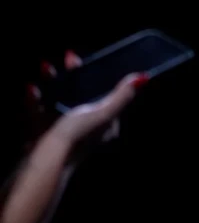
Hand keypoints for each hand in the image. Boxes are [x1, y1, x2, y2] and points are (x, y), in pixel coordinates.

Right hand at [25, 50, 148, 152]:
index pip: (102, 93)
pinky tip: (31, 90)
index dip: (93, 74)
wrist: (44, 163)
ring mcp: (64, 131)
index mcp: (104, 122)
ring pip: (58, 101)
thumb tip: (142, 78)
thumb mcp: (102, 113)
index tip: (79, 60)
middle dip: (70, 76)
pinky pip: (39, 112)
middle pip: (79, 94)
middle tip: (61, 62)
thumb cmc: (77, 136)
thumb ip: (120, 96)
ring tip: (46, 68)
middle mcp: (87, 127)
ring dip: (52, 84)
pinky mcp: (43, 134)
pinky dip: (36, 100)